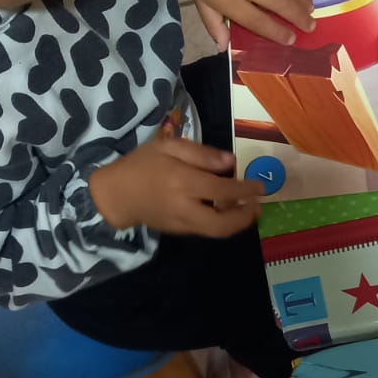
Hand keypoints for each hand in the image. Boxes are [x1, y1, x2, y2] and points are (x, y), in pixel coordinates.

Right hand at [90, 133, 263, 237]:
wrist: (115, 194)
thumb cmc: (142, 164)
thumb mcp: (168, 146)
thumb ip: (200, 154)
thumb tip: (230, 162)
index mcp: (182, 181)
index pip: (222, 189)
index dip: (245, 190)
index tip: (261, 187)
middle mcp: (183, 206)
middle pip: (221, 223)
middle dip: (244, 218)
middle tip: (257, 207)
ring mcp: (180, 223)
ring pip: (215, 231)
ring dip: (236, 223)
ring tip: (247, 210)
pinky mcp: (177, 231)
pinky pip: (205, 230)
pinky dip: (221, 223)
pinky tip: (226, 211)